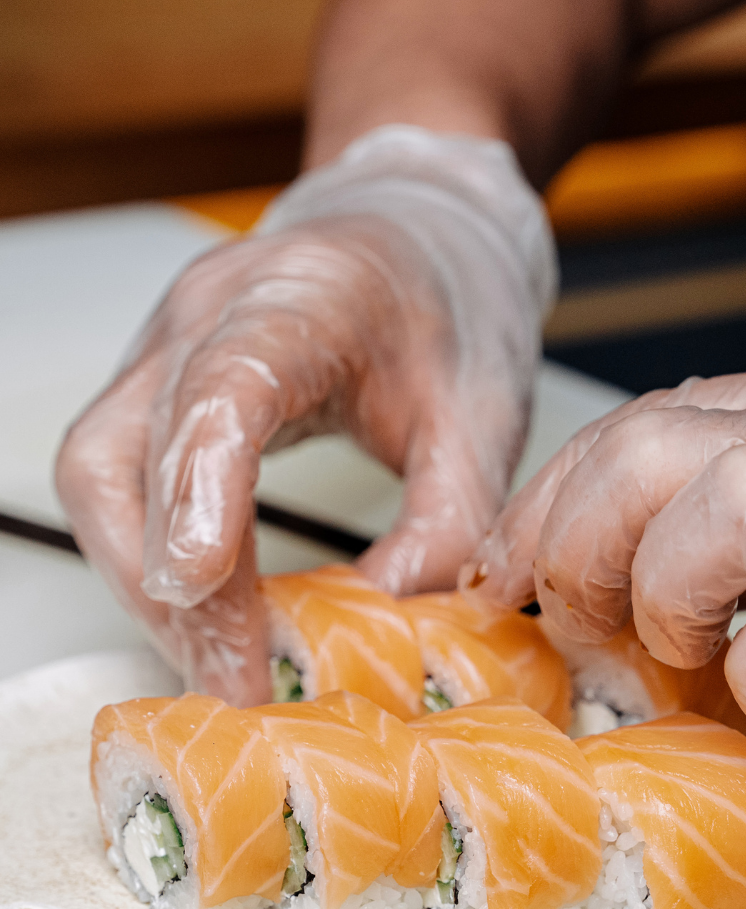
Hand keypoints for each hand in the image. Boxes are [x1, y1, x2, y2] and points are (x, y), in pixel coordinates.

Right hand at [56, 127, 554, 704]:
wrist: (416, 232)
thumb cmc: (449, 308)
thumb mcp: (483, 420)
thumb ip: (448, 526)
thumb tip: (380, 626)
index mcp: (306, 295)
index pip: (223, 387)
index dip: (199, 486)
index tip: (198, 584)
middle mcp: (207, 310)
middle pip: (128, 452)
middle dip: (167, 583)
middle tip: (236, 676)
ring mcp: (165, 341)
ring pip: (99, 474)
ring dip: (145, 583)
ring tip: (219, 660)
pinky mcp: (155, 378)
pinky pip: (116, 477)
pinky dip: (150, 555)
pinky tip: (205, 612)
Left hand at [460, 353, 745, 738]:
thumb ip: (681, 512)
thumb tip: (530, 569)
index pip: (628, 427)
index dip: (540, 509)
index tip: (495, 577)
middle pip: (648, 449)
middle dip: (578, 553)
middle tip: (590, 626)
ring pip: (734, 498)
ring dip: (676, 600)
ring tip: (699, 652)